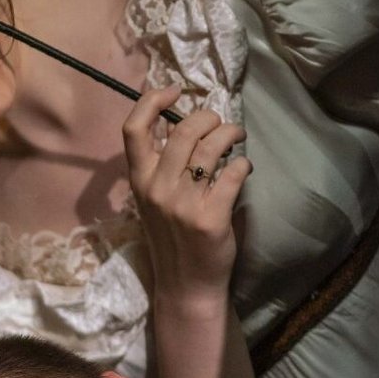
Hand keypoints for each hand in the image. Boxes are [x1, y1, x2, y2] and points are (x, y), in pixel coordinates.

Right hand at [124, 85, 253, 297]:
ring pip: (212, 146)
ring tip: (237, 139)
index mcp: (139, 182)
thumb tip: (184, 124)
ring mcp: (183, 204)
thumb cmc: (172, 239)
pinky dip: (244, 165)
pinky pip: (234, 171)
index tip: (174, 92)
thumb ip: (162, 167)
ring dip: (232, 134)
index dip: (153, 100)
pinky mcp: (211, 217)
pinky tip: (244, 170)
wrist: (185, 286)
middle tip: (221, 127)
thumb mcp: (154, 201)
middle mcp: (157, 189)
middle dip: (210, 118)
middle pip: (184, 130)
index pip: (134, 129)